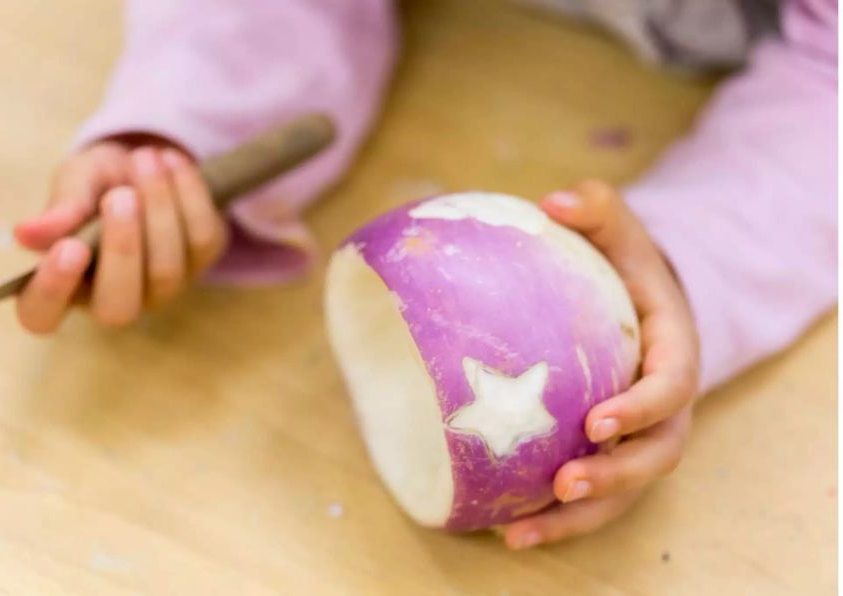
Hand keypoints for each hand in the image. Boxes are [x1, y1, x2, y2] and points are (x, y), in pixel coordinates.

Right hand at [13, 136, 227, 333]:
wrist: (147, 164)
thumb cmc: (98, 183)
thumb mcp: (76, 181)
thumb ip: (61, 207)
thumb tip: (26, 234)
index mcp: (63, 284)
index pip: (42, 314)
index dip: (52, 290)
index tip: (69, 247)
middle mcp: (112, 299)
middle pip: (117, 307)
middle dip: (123, 249)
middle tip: (121, 196)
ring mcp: (160, 288)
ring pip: (165, 271)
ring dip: (159, 210)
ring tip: (145, 159)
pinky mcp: (200, 262)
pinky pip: (201, 239)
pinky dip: (189, 194)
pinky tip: (173, 162)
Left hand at [503, 180, 699, 548]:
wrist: (637, 310)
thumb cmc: (624, 270)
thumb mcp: (621, 232)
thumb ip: (597, 209)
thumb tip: (551, 201)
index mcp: (673, 357)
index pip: (669, 390)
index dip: (640, 411)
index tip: (597, 421)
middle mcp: (664, 412)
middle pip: (651, 458)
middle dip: (612, 477)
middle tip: (563, 481)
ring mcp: (639, 442)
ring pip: (621, 493)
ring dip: (577, 517)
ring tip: (522, 531)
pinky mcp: (610, 459)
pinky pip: (591, 500)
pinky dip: (555, 520)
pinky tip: (506, 530)